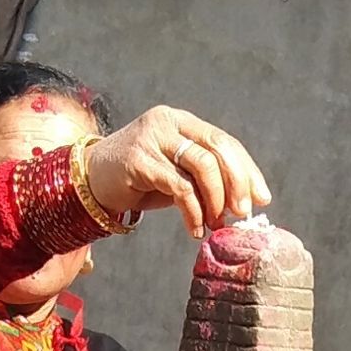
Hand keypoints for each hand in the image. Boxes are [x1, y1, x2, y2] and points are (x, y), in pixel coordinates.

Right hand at [79, 107, 270, 235]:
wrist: (88, 180)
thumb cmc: (137, 179)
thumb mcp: (175, 173)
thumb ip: (202, 178)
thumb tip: (241, 203)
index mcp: (182, 121)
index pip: (224, 141)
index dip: (246, 170)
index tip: (262, 197)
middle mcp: (168, 122)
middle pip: (217, 148)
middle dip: (237, 183)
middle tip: (243, 212)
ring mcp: (152, 138)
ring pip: (202, 165)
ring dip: (216, 199)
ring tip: (217, 222)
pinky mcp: (138, 160)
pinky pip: (179, 187)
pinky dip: (193, 211)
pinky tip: (196, 228)